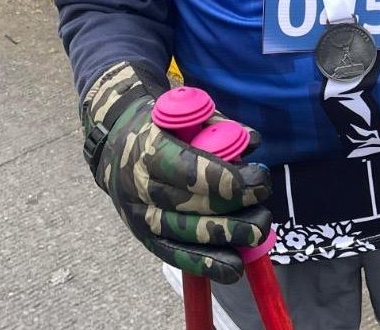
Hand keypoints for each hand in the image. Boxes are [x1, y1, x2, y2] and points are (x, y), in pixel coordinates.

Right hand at [81, 62, 272, 283]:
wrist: (114, 143)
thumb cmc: (161, 124)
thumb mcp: (185, 111)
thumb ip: (219, 125)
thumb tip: (252, 143)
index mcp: (149, 148)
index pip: (189, 170)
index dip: (225, 180)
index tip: (256, 182)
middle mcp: (140, 185)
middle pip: (190, 205)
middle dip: (234, 210)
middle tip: (264, 209)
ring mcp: (139, 214)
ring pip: (185, 233)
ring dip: (226, 236)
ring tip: (258, 233)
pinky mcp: (143, 236)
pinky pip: (173, 255)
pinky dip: (205, 264)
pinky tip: (234, 268)